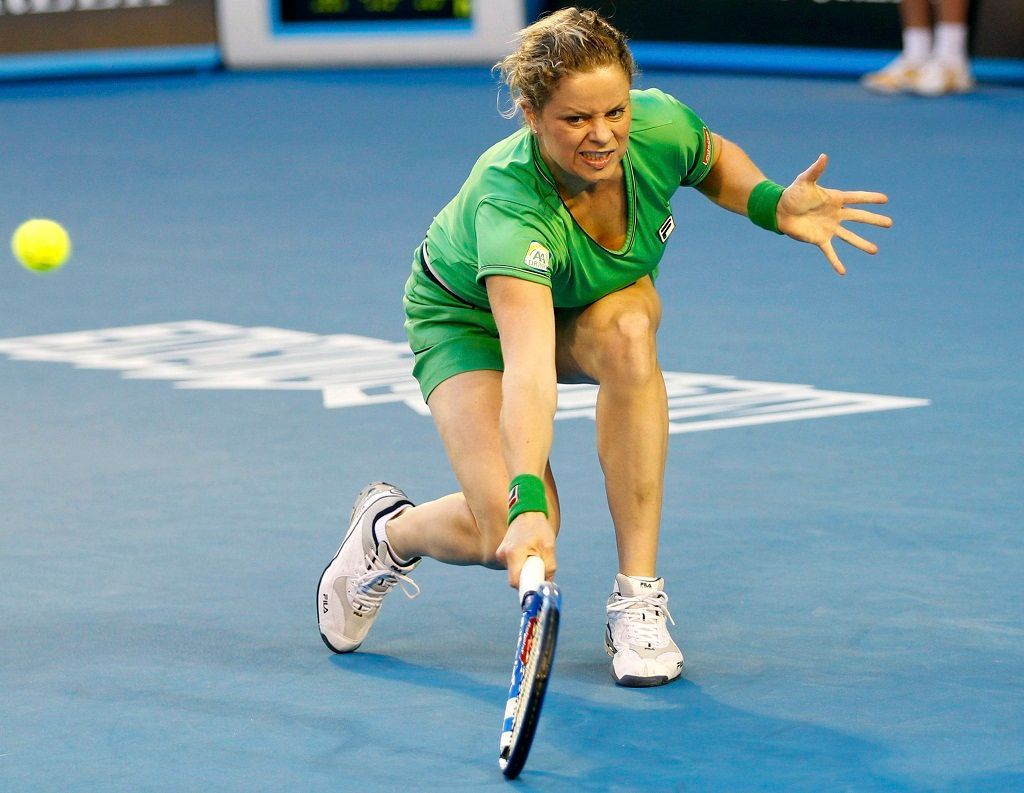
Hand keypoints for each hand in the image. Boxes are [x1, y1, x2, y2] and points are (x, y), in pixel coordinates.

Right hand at [495, 512, 556, 588]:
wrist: (527, 512)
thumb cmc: (539, 528)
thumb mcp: (549, 548)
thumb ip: (549, 568)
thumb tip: (548, 586)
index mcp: (514, 553)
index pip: (515, 582)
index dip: (527, 587)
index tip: (537, 586)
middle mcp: (503, 555)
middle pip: (515, 579)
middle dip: (528, 577)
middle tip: (539, 567)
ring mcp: (500, 554)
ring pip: (514, 573)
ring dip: (525, 570)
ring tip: (533, 555)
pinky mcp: (501, 553)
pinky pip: (512, 566)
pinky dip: (521, 564)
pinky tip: (527, 553)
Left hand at [777, 153, 891, 275]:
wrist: (779, 211)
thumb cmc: (792, 194)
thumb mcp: (804, 181)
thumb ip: (816, 170)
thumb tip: (823, 156)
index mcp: (835, 199)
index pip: (857, 198)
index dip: (870, 198)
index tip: (885, 199)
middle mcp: (835, 214)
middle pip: (859, 217)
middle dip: (874, 220)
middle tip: (890, 223)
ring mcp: (829, 228)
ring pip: (849, 237)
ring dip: (862, 244)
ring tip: (875, 251)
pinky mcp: (820, 239)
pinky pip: (830, 252)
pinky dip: (836, 262)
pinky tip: (843, 272)